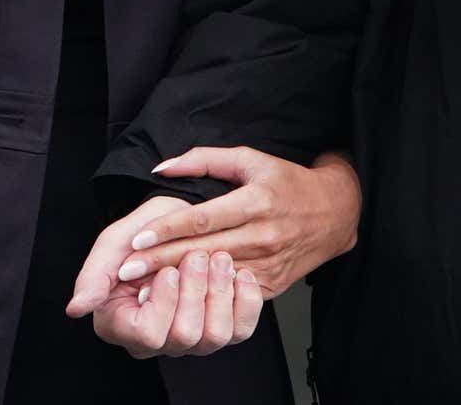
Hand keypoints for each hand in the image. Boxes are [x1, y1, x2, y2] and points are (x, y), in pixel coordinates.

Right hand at [66, 196, 262, 357]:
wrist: (187, 217)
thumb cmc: (150, 230)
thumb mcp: (117, 242)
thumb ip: (95, 275)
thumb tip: (76, 309)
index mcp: (124, 322)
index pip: (147, 335)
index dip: (162, 302)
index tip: (167, 269)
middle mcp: (159, 338)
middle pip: (184, 337)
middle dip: (194, 290)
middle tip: (196, 255)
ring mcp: (193, 337)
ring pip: (215, 337)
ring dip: (219, 290)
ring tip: (218, 259)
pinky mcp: (226, 328)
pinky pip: (243, 330)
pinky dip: (245, 299)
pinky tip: (238, 273)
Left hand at [120, 147, 360, 298]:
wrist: (336, 214)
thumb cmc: (288, 183)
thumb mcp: (251, 160)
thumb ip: (205, 159)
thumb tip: (162, 167)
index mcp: (255, 202)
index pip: (202, 219)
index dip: (166, 229)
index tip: (136, 240)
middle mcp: (262, 235)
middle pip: (201, 251)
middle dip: (159, 263)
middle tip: (124, 271)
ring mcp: (267, 264)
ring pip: (213, 277)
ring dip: (176, 285)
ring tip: (139, 290)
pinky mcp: (271, 284)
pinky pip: (231, 291)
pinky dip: (202, 297)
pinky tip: (176, 301)